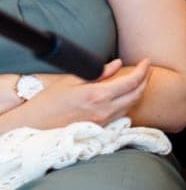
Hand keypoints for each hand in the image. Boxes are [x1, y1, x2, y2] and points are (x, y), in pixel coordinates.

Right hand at [29, 58, 150, 127]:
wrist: (33, 125)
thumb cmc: (48, 101)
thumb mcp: (72, 80)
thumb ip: (99, 73)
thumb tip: (117, 64)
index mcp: (97, 95)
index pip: (131, 82)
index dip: (143, 70)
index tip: (146, 61)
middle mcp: (104, 110)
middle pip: (137, 94)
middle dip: (146, 80)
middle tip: (148, 69)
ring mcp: (104, 121)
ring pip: (132, 105)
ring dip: (139, 91)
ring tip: (140, 79)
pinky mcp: (100, 129)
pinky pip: (122, 114)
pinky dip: (129, 103)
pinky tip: (127, 95)